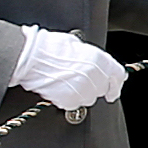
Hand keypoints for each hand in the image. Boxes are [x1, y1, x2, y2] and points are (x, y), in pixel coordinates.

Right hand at [12, 28, 127, 109]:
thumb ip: (91, 56)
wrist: (30, 57)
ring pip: (89, 98)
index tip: (114, 89)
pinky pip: (74, 104)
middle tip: (81, 80)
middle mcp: (93, 75)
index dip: (117, 83)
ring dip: (82, 93)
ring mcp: (81, 89)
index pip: (117, 75)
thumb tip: (96, 62)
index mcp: (98, 59)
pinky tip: (60, 88)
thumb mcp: (76, 44)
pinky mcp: (69, 100)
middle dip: (95, 86)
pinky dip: (69, 99)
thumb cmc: (48, 47)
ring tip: (68, 83)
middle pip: (102, 88)